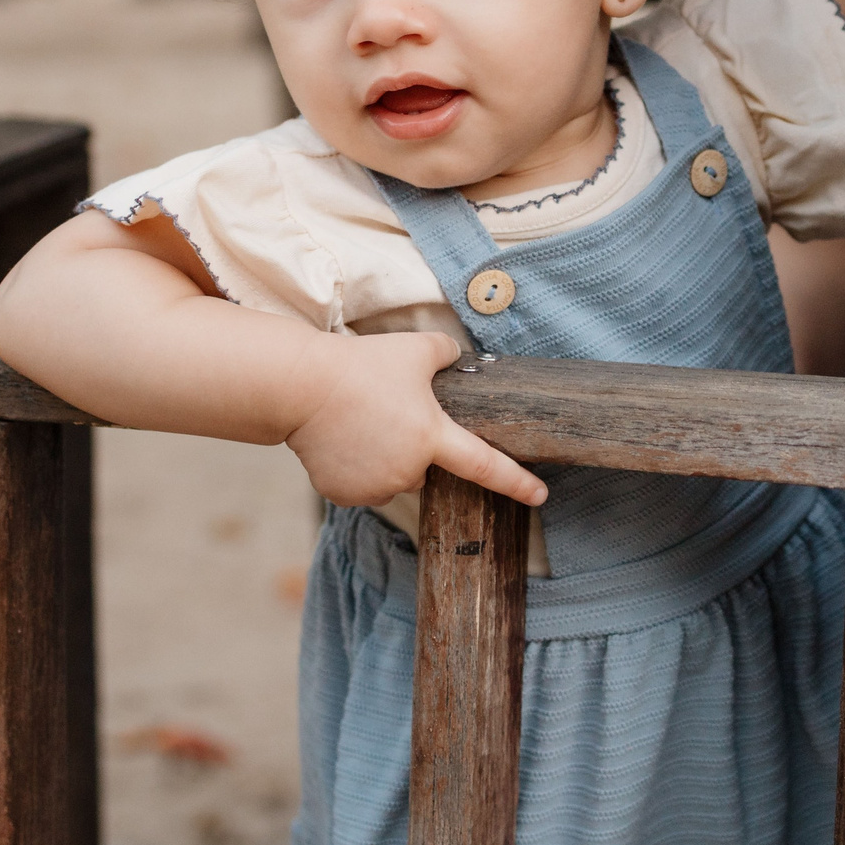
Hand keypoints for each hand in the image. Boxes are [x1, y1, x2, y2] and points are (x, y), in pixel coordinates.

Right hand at [285, 331, 547, 507]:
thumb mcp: (414, 348)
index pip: (485, 464)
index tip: (540, 495)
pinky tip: (339, 441)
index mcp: (432, 436)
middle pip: (423, 468)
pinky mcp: (344, 494)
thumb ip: (444, 352)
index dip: (517, 481)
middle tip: (385, 414)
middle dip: (411, 447)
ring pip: (390, 478)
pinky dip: (352, 469)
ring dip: (382, 460)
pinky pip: (359, 486)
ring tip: (357, 425)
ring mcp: (374, 485)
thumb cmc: (362, 365)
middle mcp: (408, 468)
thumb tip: (456, 356)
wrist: (303, 386)